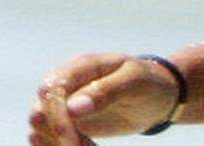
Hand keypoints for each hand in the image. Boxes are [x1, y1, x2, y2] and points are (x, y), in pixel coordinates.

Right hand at [28, 54, 180, 145]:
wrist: (161, 97)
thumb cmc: (150, 83)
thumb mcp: (135, 82)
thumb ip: (105, 90)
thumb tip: (72, 108)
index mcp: (84, 66)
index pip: (54, 88)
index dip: (57, 113)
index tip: (70, 135)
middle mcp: (69, 82)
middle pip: (43, 108)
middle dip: (56, 132)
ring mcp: (66, 102)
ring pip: (43, 125)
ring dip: (57, 141)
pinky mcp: (69, 120)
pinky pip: (52, 136)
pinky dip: (59, 145)